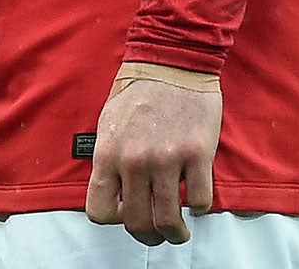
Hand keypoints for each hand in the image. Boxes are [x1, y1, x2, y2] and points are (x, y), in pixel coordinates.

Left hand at [84, 62, 221, 245]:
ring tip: (179, 230)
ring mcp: (167, 159)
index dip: (113, 219)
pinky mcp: (197, 155)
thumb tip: (114, 192)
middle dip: (147, 236)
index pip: (98, 210)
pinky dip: (199, 207)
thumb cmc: (137, 91)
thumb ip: (109, 159)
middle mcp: (134, 161)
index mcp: (108, 153)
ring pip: (169, 220)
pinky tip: (195, 198)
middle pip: (137, 223)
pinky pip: (200, 201)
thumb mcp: (107, 124)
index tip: (125, 214)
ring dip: (175, 232)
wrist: (171, 62)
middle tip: (156, 234)